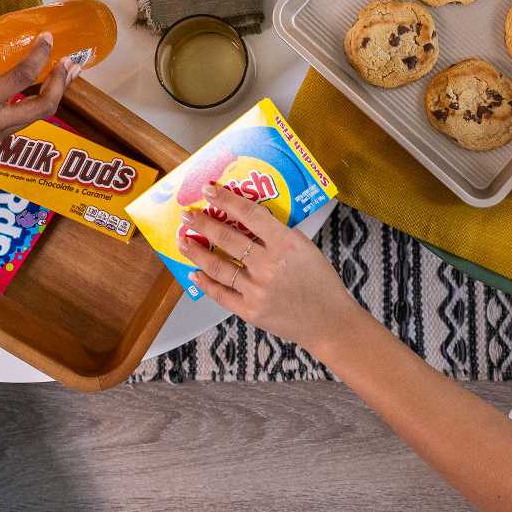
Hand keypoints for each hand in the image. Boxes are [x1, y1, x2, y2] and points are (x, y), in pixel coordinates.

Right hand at [0, 20, 75, 169]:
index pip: (22, 78)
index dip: (41, 55)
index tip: (48, 38)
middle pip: (42, 107)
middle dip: (61, 84)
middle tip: (69, 63)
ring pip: (33, 120)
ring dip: (50, 97)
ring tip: (58, 76)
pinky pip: (16, 126)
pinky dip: (29, 108)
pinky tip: (27, 93)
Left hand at [174, 184, 366, 353]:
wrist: (328, 321)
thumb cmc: (320, 282)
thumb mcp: (306, 248)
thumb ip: (279, 234)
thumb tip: (249, 220)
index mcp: (286, 244)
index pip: (249, 214)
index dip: (226, 199)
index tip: (209, 190)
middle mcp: (268, 265)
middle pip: (227, 238)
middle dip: (202, 223)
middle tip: (187, 215)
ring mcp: (257, 290)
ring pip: (217, 265)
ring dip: (196, 251)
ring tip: (183, 241)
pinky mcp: (250, 311)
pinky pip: (220, 294)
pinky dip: (205, 282)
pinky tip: (194, 272)